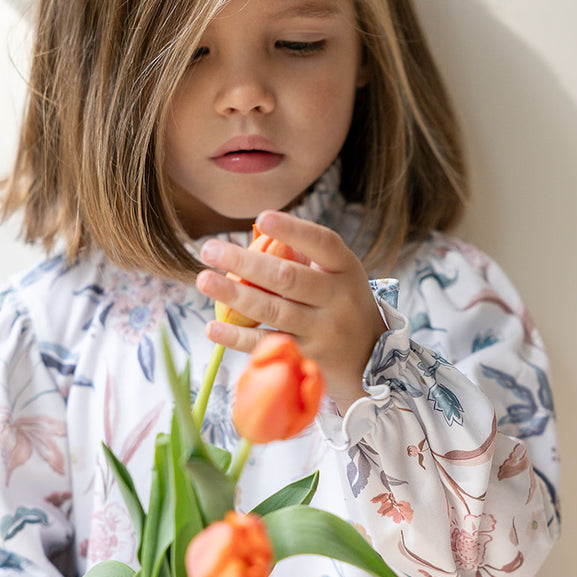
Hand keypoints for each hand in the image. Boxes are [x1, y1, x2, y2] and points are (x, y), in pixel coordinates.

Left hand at [196, 211, 385, 412]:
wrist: (372, 359)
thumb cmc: (342, 305)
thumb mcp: (337, 276)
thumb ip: (303, 258)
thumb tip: (254, 240)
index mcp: (346, 268)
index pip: (322, 243)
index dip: (293, 230)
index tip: (262, 217)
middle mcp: (339, 299)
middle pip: (287, 277)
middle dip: (245, 262)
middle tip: (209, 249)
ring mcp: (324, 331)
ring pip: (274, 310)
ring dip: (234, 295)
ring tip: (204, 280)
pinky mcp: (309, 358)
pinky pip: (268, 344)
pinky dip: (238, 337)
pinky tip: (214, 327)